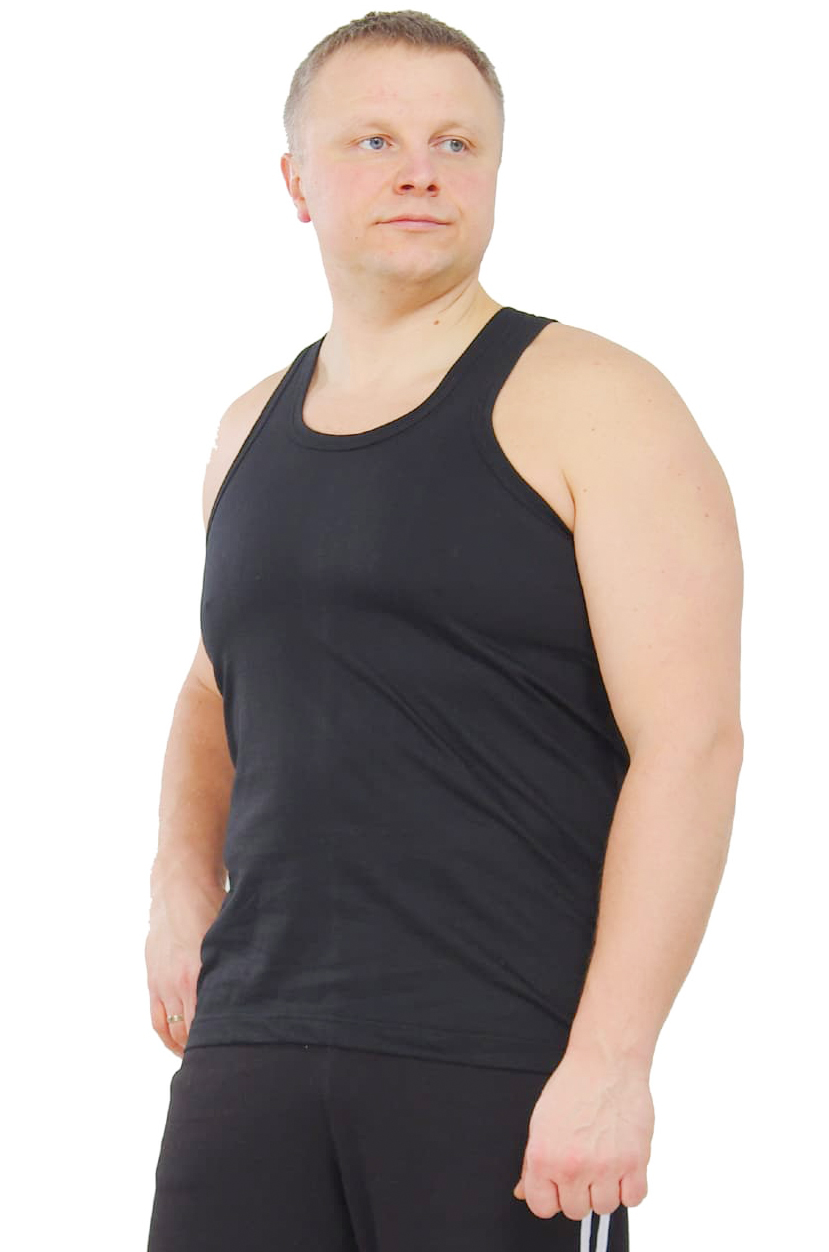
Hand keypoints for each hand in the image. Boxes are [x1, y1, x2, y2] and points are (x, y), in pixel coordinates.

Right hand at [145, 871, 225, 1056]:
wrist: (180, 886)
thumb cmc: (212, 906)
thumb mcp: (229, 937)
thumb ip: (239, 965)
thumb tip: (264, 989)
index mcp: (201, 972)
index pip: (212, 1021)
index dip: (225, 1041)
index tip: (242, 1054)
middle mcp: (179, 982)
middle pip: (192, 1032)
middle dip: (207, 1050)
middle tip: (228, 1064)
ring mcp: (163, 983)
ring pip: (173, 1030)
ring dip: (186, 1049)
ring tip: (204, 1061)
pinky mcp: (153, 980)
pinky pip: (157, 1019)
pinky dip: (168, 1038)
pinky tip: (180, 1048)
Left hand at [512, 1044, 653, 1220]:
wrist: (606, 1062)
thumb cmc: (573, 1087)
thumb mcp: (540, 1122)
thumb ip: (532, 1163)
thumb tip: (522, 1192)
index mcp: (543, 1157)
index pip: (541, 1207)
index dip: (551, 1196)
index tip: (558, 1184)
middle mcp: (572, 1166)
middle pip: (575, 1211)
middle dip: (578, 1192)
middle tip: (584, 1165)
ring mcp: (605, 1167)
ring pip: (605, 1208)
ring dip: (605, 1190)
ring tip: (604, 1161)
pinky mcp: (635, 1162)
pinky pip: (634, 1199)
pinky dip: (630, 1188)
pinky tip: (622, 1167)